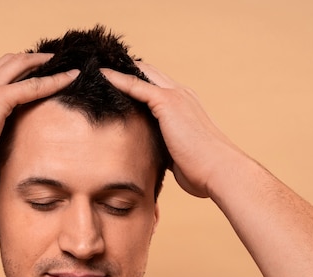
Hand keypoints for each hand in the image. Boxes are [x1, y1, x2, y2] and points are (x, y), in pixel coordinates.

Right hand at [0, 53, 78, 188]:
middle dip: (34, 58)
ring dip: (45, 63)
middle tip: (55, 60)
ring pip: (21, 65)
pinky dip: (54, 80)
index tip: (34, 70)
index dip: (18, 68)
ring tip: (67, 65)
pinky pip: (32, 86)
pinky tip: (70, 78)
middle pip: (11, 61)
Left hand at [101, 63, 242, 197]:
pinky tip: (100, 75)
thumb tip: (147, 157)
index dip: (136, 82)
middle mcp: (181, 95)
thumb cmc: (202, 171)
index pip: (157, 86)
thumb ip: (162, 148)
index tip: (114, 83)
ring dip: (118, 70)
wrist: (219, 171)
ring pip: (141, 73)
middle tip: (99, 71)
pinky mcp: (167, 102)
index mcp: (185, 106)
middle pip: (148, 73)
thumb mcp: (177, 156)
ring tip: (94, 70)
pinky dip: (117, 78)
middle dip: (125, 70)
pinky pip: (136, 85)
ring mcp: (175, 96)